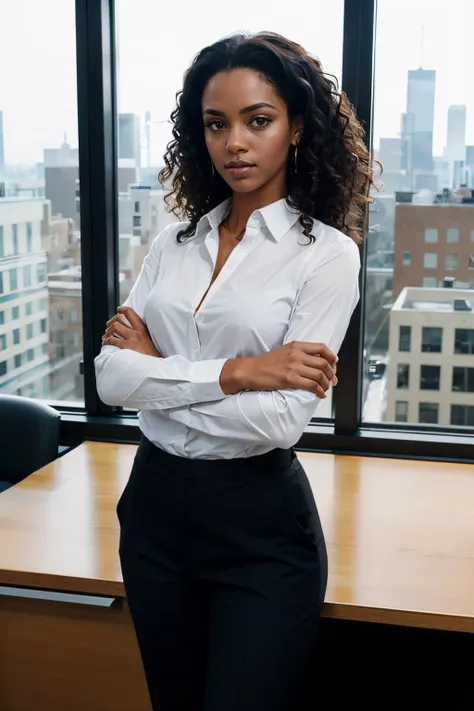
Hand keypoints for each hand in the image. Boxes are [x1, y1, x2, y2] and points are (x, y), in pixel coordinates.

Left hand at [102, 306, 160, 356]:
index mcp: (142, 328)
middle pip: (119, 318)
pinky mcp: (126, 347)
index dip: (122, 309)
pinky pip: (112, 340)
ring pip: (114, 327)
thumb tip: (128, 329)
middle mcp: (137, 332)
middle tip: (109, 326)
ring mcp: (132, 339)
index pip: (130, 312)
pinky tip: (106, 343)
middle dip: (111, 321)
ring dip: (108, 331)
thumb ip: (141, 333)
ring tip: (106, 336)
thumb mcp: (149, 339)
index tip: (118, 310)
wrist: (154, 365)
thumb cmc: (151, 355)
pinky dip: (106, 341)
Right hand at [220, 341, 337, 397]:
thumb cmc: (265, 363)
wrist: (250, 370)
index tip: (335, 364)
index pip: (321, 348)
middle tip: (333, 381)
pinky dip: (319, 391)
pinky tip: (320, 394)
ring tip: (326, 388)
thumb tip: (314, 362)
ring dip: (326, 384)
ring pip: (319, 375)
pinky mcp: (290, 379)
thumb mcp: (284, 351)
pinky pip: (311, 385)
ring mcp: (293, 367)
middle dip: (332, 374)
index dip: (331, 357)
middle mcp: (297, 354)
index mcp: (296, 346)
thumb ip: (299, 353)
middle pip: (323, 364)